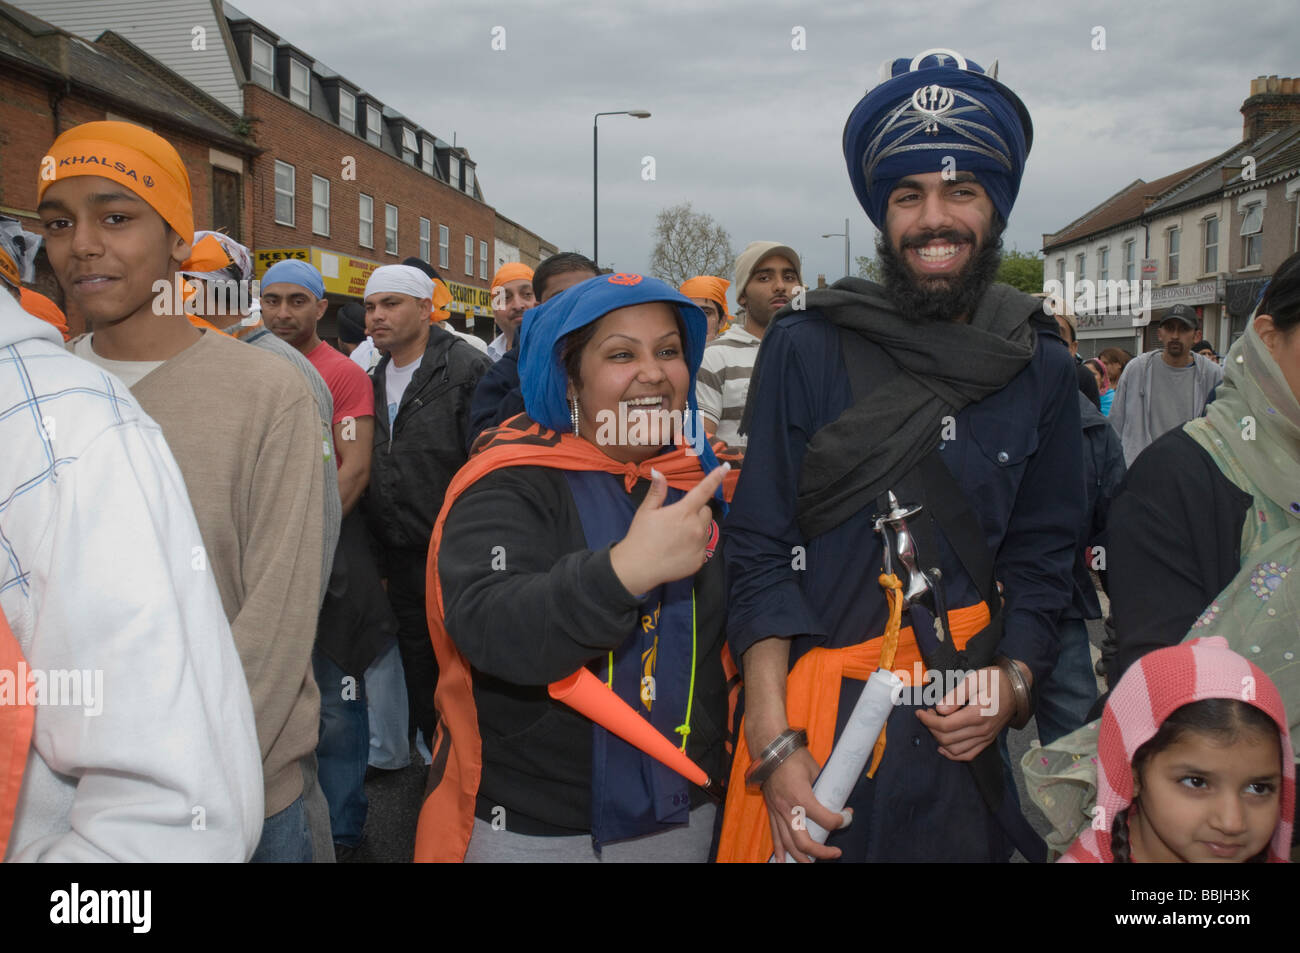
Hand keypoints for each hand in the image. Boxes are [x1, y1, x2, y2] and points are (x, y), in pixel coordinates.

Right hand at [609, 464, 728, 595]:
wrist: (639, 567)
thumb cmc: (641, 536)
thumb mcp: (646, 511)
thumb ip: (657, 491)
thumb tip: (658, 471)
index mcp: (684, 512)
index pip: (704, 490)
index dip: (716, 477)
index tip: (725, 468)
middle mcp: (696, 527)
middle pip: (706, 512)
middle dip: (697, 512)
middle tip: (678, 520)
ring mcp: (700, 545)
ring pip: (706, 530)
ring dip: (697, 529)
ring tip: (677, 537)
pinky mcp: (700, 560)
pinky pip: (703, 548)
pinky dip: (695, 546)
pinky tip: (679, 550)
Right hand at [759, 746, 848, 862]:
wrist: (770, 748)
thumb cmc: (793, 756)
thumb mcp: (815, 769)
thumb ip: (823, 785)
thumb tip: (835, 796)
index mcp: (802, 797)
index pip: (826, 819)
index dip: (841, 821)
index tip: (847, 816)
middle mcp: (788, 809)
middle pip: (804, 842)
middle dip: (821, 852)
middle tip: (835, 853)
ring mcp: (777, 811)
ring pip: (788, 843)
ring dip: (801, 857)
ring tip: (812, 863)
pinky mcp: (771, 811)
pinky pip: (774, 835)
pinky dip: (779, 850)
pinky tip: (782, 861)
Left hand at [914, 663, 1024, 760]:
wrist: (1016, 687)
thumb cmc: (994, 680)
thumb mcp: (973, 679)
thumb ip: (955, 695)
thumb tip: (940, 709)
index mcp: (977, 714)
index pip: (945, 725)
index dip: (928, 720)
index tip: (920, 712)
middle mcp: (982, 730)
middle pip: (947, 739)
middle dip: (931, 728)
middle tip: (927, 714)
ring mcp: (986, 737)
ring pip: (955, 750)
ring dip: (940, 740)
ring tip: (935, 725)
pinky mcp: (987, 740)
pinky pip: (968, 755)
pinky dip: (953, 754)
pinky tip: (943, 747)